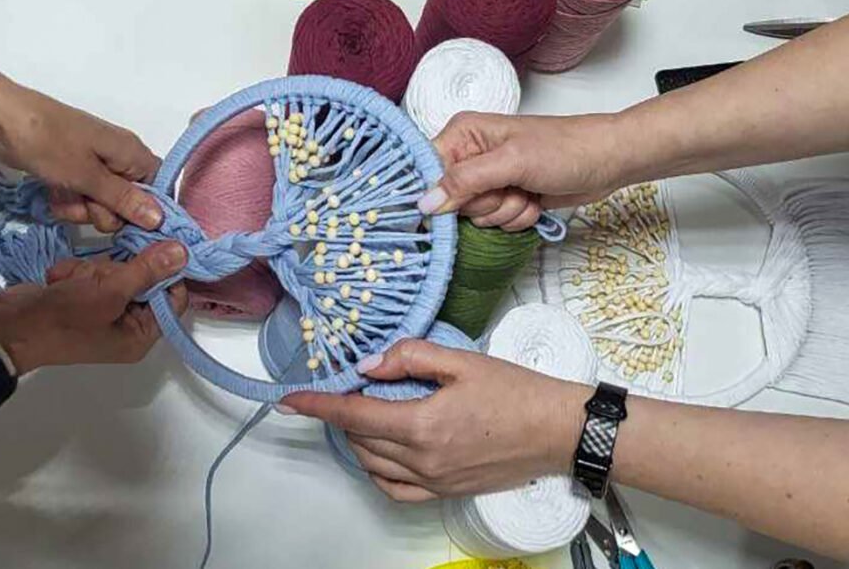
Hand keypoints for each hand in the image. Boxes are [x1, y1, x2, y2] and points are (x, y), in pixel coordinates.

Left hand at [0, 70, 161, 232]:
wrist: (0, 120)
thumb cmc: (48, 142)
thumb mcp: (87, 176)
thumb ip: (123, 199)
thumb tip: (160, 218)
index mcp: (130, 153)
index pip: (157, 187)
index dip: (147, 209)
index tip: (129, 225)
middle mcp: (117, 160)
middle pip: (128, 202)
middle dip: (105, 213)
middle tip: (85, 205)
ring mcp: (92, 167)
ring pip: (101, 204)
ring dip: (82, 209)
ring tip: (62, 198)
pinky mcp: (71, 173)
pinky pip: (80, 198)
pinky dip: (67, 202)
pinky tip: (52, 196)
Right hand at [0, 242, 188, 373]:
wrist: (7, 327)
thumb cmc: (63, 318)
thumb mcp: (110, 291)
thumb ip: (148, 270)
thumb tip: (184, 253)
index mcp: (140, 335)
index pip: (173, 297)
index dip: (168, 270)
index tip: (159, 242)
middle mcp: (126, 324)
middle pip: (143, 279)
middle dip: (117, 269)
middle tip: (98, 275)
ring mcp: (102, 309)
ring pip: (115, 271)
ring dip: (92, 270)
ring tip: (73, 281)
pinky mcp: (80, 296)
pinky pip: (91, 273)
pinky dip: (74, 272)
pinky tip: (58, 280)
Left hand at [283, 340, 587, 500]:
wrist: (558, 431)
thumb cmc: (516, 391)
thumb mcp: (461, 361)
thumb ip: (410, 357)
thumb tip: (368, 365)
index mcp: (422, 425)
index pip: (353, 415)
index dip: (318, 405)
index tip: (290, 399)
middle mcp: (423, 460)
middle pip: (360, 439)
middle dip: (342, 414)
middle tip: (346, 387)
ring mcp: (434, 481)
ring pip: (373, 464)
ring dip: (358, 439)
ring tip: (364, 411)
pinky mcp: (447, 491)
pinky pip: (396, 489)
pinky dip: (377, 470)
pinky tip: (380, 451)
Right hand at [416, 111, 626, 229]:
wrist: (607, 160)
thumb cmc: (565, 148)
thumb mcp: (511, 162)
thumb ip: (465, 182)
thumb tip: (425, 203)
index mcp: (462, 134)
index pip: (426, 171)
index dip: (438, 193)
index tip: (459, 203)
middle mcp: (470, 155)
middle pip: (450, 200)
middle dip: (484, 203)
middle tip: (509, 187)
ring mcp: (488, 179)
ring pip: (475, 216)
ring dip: (504, 212)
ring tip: (526, 191)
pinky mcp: (505, 197)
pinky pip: (496, 223)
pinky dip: (517, 217)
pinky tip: (534, 200)